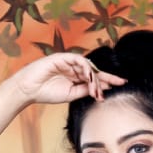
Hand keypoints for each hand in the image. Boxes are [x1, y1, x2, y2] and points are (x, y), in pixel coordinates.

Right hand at [12, 52, 126, 105]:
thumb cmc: (47, 92)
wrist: (30, 89)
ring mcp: (69, 62)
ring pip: (89, 67)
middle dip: (108, 77)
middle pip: (95, 71)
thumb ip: (85, 91)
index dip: (109, 81)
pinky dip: (86, 69)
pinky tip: (90, 78)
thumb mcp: (71, 95)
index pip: (95, 78)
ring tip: (97, 90)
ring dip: (95, 79)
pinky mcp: (63, 57)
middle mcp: (75, 68)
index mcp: (77, 78)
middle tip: (119, 83)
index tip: (122, 84)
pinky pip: (79, 60)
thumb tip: (100, 91)